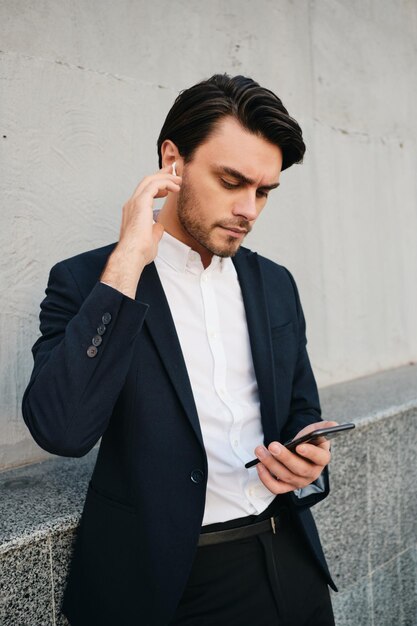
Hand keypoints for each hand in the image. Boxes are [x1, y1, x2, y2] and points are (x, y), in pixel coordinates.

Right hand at [101, 165, 181, 297]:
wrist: (131, 255)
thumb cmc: (139, 251)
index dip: (157, 184)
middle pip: (146, 181)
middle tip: (173, 171)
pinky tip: (175, 187)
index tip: (169, 182)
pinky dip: (165, 183)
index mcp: (133, 211)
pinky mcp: (140, 203)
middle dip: (161, 174)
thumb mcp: (151, 239)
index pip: (145, 191)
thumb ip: (154, 231)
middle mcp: (132, 204)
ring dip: (165, 178)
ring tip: (179, 180)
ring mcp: (134, 202)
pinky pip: (153, 185)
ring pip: (149, 180)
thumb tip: (159, 227)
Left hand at [254, 420, 337, 494]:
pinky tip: (259, 465)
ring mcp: (300, 481)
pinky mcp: (288, 486)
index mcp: (322, 458)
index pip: (320, 458)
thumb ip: (325, 427)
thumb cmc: (309, 441)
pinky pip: (276, 488)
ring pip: (286, 477)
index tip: (299, 446)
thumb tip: (334, 425)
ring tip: (260, 450)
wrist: (300, 450)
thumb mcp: (316, 431)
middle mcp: (313, 473)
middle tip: (272, 446)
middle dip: (284, 457)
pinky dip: (266, 479)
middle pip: (299, 469)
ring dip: (271, 464)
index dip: (310, 453)